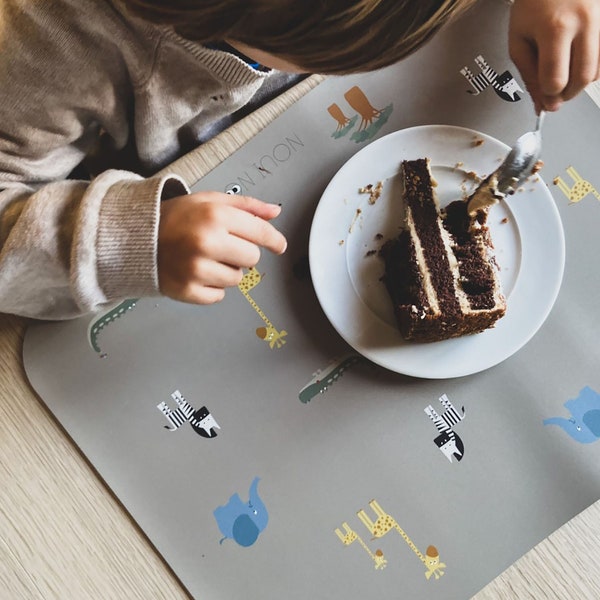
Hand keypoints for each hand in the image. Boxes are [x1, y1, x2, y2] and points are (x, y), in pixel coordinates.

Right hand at [157, 191, 286, 303]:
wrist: (137, 239)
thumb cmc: (176, 218)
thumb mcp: (210, 201)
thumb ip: (246, 206)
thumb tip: (275, 212)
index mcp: (215, 216)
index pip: (260, 233)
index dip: (274, 240)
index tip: (279, 245)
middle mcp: (207, 243)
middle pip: (252, 258)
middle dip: (242, 253)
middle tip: (222, 246)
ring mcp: (197, 269)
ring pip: (237, 279)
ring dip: (226, 271)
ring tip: (205, 258)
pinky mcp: (188, 290)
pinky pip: (219, 296)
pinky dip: (212, 287)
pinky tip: (197, 272)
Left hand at [509, 0, 599, 111]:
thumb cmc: (534, 3)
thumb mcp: (519, 40)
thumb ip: (529, 76)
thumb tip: (542, 105)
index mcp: (555, 28)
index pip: (556, 80)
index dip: (547, 94)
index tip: (543, 95)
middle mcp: (585, 21)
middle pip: (582, 79)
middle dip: (566, 93)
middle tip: (555, 90)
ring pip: (598, 71)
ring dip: (580, 80)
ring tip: (565, 69)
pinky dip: (592, 67)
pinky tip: (578, 59)